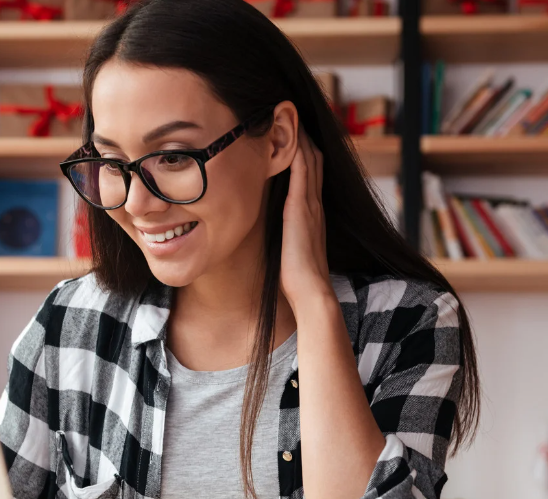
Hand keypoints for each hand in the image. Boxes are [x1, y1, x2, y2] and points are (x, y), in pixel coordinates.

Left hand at [279, 123, 334, 314]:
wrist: (310, 291)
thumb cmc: (297, 277)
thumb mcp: (292, 249)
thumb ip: (289, 235)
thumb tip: (279, 233)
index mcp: (312, 214)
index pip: (312, 174)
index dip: (305, 151)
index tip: (294, 133)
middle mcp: (314, 204)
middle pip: (315, 159)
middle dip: (305, 136)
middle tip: (292, 112)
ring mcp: (310, 204)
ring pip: (311, 159)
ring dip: (302, 136)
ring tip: (290, 112)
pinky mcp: (301, 208)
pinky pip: (303, 170)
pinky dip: (298, 149)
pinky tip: (291, 132)